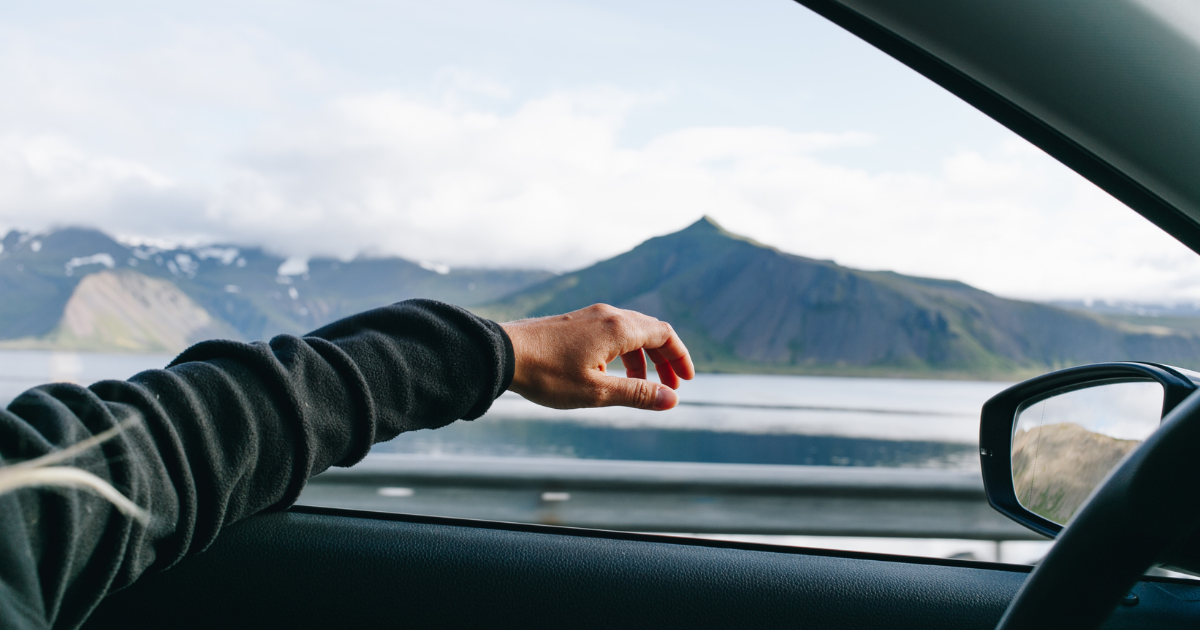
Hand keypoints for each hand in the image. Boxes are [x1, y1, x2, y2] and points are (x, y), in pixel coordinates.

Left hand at [500, 304, 694, 410]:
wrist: (502, 354)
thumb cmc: (547, 374)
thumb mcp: (596, 392)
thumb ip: (637, 394)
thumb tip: (672, 400)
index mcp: (619, 328)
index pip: (664, 334)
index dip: (680, 357)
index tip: (686, 381)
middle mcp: (608, 315)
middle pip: (651, 331)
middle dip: (664, 359)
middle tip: (670, 388)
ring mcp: (590, 316)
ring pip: (630, 332)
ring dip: (643, 358)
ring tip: (641, 386)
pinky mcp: (575, 322)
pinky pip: (611, 332)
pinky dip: (623, 352)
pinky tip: (611, 374)